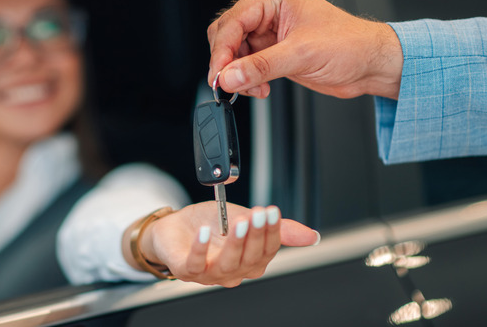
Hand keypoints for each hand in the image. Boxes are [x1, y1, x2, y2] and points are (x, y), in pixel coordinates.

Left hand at [131, 201, 319, 286]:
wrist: (173, 226)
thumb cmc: (208, 224)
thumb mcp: (243, 218)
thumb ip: (276, 228)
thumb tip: (312, 236)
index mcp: (249, 262)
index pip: (268, 251)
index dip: (273, 232)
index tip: (273, 211)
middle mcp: (232, 272)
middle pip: (251, 259)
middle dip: (257, 235)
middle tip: (260, 214)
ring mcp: (209, 274)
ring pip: (228, 265)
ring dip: (235, 243)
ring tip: (239, 222)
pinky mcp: (186, 271)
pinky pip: (195, 264)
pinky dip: (201, 248)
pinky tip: (205, 233)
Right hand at [207, 0, 402, 99]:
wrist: (370, 64)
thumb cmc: (350, 44)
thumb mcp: (302, 55)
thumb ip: (261, 66)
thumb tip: (229, 76)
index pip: (232, 23)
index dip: (222, 52)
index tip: (218, 75)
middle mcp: (266, 12)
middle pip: (225, 36)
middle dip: (226, 63)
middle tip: (229, 84)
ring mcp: (267, 33)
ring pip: (232, 54)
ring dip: (237, 75)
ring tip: (253, 88)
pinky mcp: (271, 52)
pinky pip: (244, 67)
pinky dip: (246, 80)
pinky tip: (260, 87)